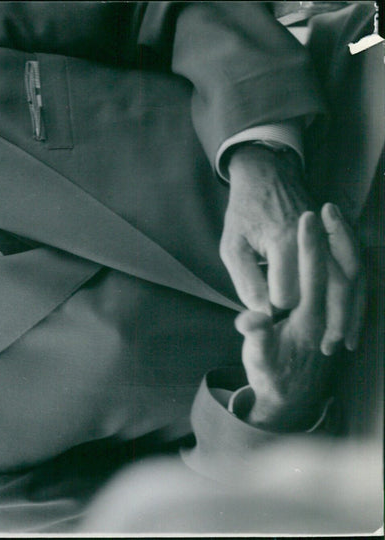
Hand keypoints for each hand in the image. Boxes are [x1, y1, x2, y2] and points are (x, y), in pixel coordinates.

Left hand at [222, 144, 362, 354]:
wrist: (267, 175)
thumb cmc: (245, 214)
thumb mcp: (232, 244)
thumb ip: (245, 278)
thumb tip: (259, 311)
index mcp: (284, 244)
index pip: (286, 292)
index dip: (276, 311)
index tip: (267, 321)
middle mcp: (314, 242)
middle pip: (331, 290)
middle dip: (330, 323)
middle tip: (322, 350)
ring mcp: (330, 238)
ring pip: (351, 283)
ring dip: (351, 315)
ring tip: (343, 343)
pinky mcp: (339, 238)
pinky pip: (357, 271)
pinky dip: (359, 297)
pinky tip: (352, 319)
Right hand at [234, 212, 360, 431]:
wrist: (291, 400)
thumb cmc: (270, 375)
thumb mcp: (257, 358)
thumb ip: (256, 337)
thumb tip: (252, 318)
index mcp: (309, 322)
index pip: (314, 276)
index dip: (310, 246)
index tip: (304, 218)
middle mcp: (330, 315)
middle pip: (344, 268)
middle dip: (336, 236)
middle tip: (324, 206)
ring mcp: (338, 315)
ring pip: (353, 272)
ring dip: (345, 243)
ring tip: (333, 216)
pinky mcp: (338, 315)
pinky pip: (351, 280)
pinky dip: (348, 256)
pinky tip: (339, 241)